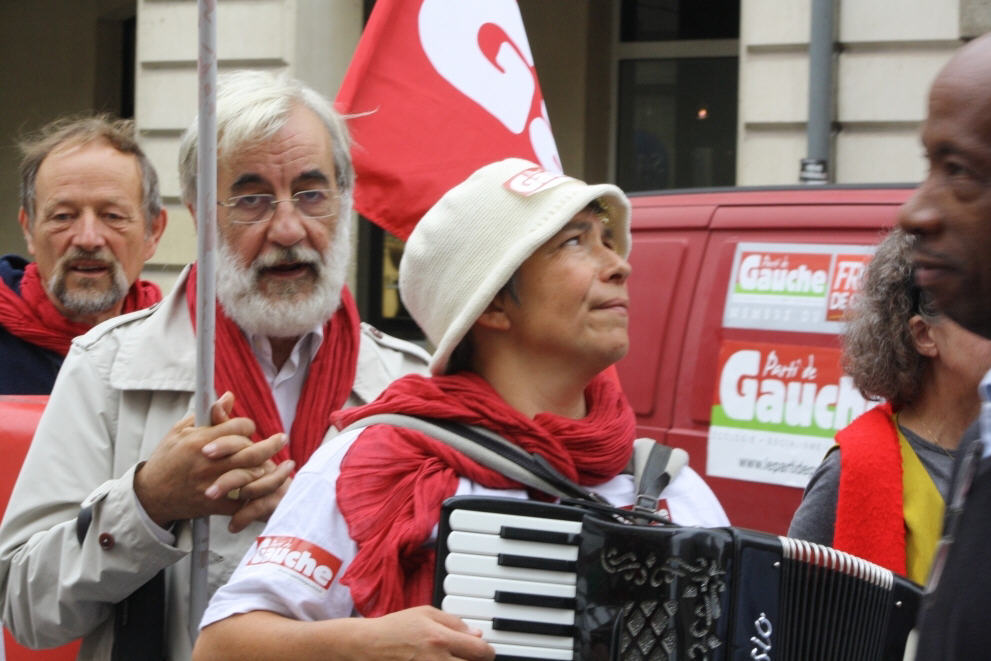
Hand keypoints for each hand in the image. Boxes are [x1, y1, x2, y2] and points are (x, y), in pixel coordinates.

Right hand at [134, 392, 287, 527]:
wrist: (151, 495)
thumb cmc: (166, 460)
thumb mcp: (180, 431)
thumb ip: (207, 414)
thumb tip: (229, 396)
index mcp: (199, 442)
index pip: (238, 428)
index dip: (247, 426)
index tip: (249, 428)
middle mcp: (208, 463)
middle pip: (251, 451)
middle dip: (272, 444)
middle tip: (282, 439)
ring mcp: (212, 485)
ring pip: (251, 474)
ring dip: (268, 468)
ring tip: (277, 462)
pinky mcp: (215, 504)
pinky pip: (244, 500)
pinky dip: (257, 493)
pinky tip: (266, 485)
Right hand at [345, 606, 494, 660]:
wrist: (369, 645)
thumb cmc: (396, 627)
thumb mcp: (426, 613)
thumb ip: (454, 623)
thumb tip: (477, 634)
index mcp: (441, 638)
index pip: (481, 652)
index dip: (488, 652)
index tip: (485, 651)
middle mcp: (437, 660)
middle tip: (472, 656)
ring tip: (457, 658)